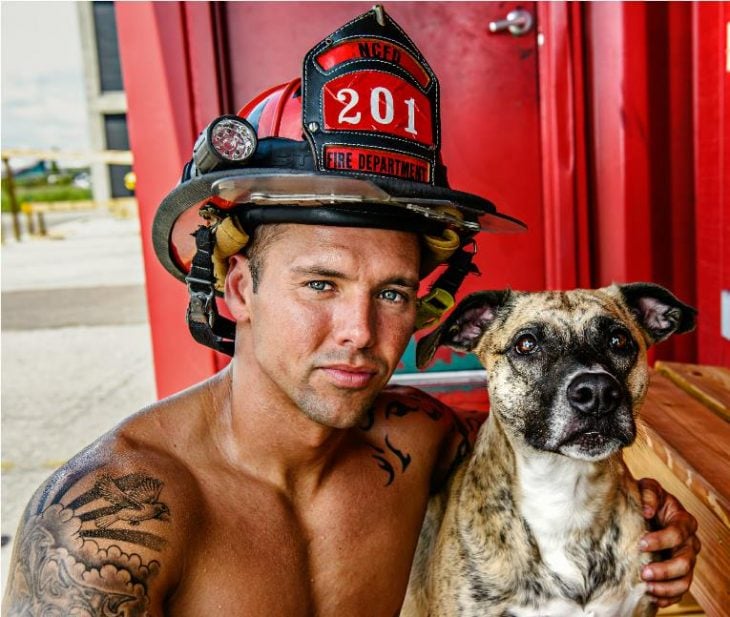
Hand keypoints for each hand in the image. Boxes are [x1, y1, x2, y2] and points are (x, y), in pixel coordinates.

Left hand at [638, 478, 700, 607]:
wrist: (644, 511)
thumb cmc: (646, 499)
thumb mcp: (647, 488)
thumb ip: (649, 493)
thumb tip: (647, 510)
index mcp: (684, 521)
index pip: (677, 533)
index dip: (661, 540)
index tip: (641, 544)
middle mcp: (689, 542)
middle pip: (685, 561)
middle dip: (665, 569)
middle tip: (644, 573)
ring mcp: (686, 559)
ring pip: (685, 579)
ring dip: (667, 586)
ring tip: (648, 588)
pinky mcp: (679, 573)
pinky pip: (680, 590)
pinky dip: (668, 597)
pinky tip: (653, 598)